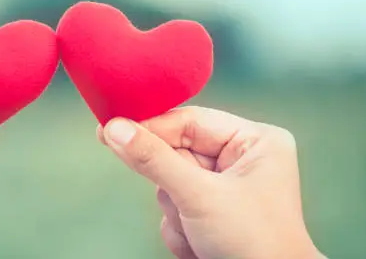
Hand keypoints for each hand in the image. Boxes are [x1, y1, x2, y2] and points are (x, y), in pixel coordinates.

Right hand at [97, 106, 322, 258]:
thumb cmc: (253, 245)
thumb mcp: (198, 196)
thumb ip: (154, 159)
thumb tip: (115, 128)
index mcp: (255, 141)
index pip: (190, 121)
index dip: (149, 126)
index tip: (110, 128)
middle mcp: (242, 160)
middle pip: (177, 151)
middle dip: (170, 183)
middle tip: (164, 192)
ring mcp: (227, 188)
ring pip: (172, 181)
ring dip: (175, 210)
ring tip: (197, 231)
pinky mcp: (212, 212)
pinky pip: (176, 204)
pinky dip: (179, 227)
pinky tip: (199, 243)